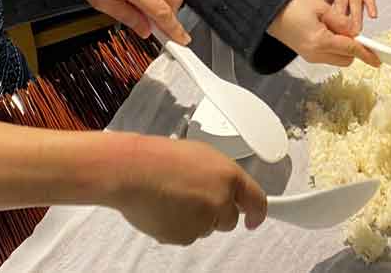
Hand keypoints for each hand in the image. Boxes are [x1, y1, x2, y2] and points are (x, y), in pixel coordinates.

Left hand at [53, 0, 188, 43]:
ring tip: (141, 9)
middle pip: (174, 0)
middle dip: (172, 17)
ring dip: (163, 3)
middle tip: (161, 29)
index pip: (163, 13)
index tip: (181, 40)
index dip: (174, 29)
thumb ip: (127, 17)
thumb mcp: (101, 1)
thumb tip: (144, 29)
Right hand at [115, 137, 266, 244]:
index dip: (257, 213)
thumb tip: (228, 189)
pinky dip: (178, 226)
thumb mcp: (201, 155)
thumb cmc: (160, 157)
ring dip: (194, 218)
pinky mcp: (184, 236)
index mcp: (229, 175)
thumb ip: (221, 176)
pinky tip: (164, 208)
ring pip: (206, 228)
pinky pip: (186, 236)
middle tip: (193, 197)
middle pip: (229, 220)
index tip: (254, 219)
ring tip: (173, 196)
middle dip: (216, 213)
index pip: (256, 201)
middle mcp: (221, 199)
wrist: (132, 170)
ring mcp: (204, 220)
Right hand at [268, 0, 379, 67]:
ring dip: (342, 48)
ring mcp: (310, 56)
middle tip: (349, 29)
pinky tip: (326, 31)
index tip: (378, 59)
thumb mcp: (320, 7)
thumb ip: (340, 21)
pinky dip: (333, 47)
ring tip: (332, 26)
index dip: (366, 53)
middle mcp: (316, 54)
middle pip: (346, 58)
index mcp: (321, 41)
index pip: (350, 49)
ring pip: (337, 58)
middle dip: (353, 48)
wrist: (270, 13)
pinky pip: (327, 56)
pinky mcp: (307, 55)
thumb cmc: (293, 6)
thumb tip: (355, 31)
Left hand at [296, 0, 376, 29]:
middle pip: (340, 7)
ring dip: (355, 19)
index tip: (320, 29)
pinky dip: (371, 6)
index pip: (322, 2)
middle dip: (340, 23)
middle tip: (340, 38)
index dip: (321, 16)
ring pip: (355, 6)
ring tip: (355, 33)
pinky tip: (373, 16)